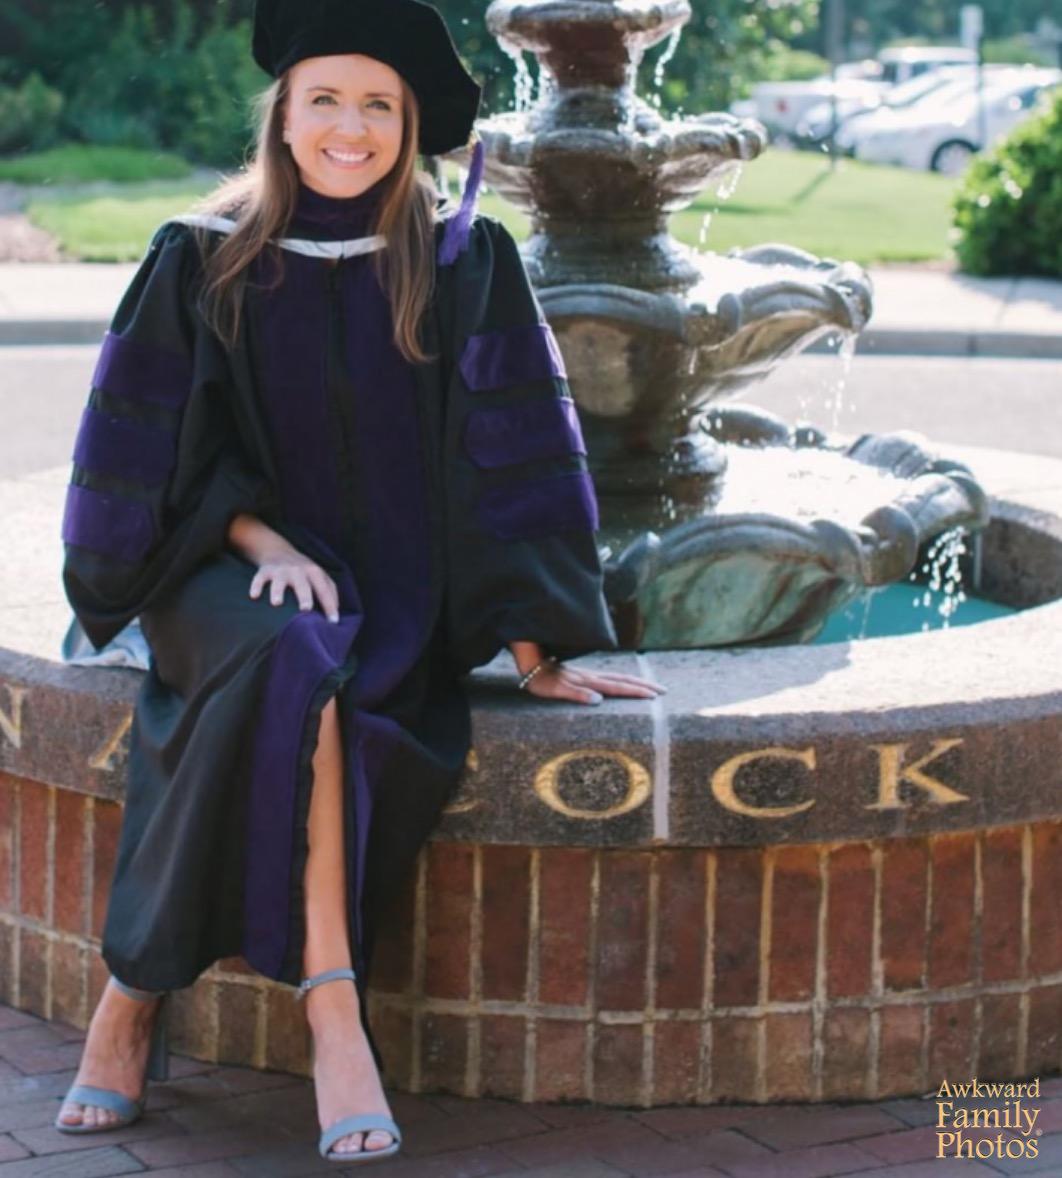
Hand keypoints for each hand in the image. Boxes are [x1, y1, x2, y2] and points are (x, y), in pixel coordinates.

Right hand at [248, 550, 340, 622]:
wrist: (278, 550)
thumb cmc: (303, 571)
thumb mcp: (319, 575)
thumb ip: (329, 592)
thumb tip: (336, 617)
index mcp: (315, 572)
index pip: (324, 590)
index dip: (330, 605)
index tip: (333, 622)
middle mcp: (299, 571)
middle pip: (303, 584)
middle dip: (304, 597)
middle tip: (306, 610)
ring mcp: (281, 571)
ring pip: (279, 581)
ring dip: (278, 591)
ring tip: (276, 603)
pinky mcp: (265, 571)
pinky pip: (259, 578)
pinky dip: (256, 586)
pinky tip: (254, 596)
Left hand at [521, 658, 665, 704]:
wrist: (529, 660)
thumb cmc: (539, 679)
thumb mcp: (553, 689)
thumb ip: (575, 694)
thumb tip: (598, 700)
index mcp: (587, 681)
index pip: (617, 687)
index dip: (636, 691)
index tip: (654, 696)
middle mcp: (590, 677)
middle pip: (622, 680)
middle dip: (643, 685)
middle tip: (663, 691)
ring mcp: (587, 674)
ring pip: (617, 676)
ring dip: (636, 681)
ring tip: (652, 686)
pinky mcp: (582, 675)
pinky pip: (608, 677)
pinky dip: (623, 680)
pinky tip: (625, 682)